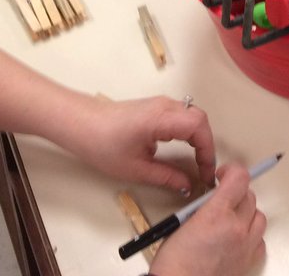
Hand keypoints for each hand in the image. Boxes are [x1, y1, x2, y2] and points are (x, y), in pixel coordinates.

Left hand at [64, 95, 215, 193]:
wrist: (81, 124)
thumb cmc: (103, 145)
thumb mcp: (135, 169)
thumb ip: (165, 177)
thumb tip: (187, 185)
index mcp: (161, 118)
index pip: (198, 127)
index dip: (207, 150)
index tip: (206, 173)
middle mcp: (166, 105)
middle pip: (200, 119)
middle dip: (207, 145)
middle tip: (204, 169)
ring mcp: (161, 103)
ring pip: (192, 115)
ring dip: (199, 137)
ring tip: (197, 162)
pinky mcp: (156, 107)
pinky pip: (183, 115)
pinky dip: (190, 132)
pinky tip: (185, 148)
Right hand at [149, 163, 265, 275]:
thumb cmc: (174, 263)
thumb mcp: (183, 223)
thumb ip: (203, 207)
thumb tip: (214, 199)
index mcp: (217, 214)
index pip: (239, 178)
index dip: (231, 171)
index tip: (223, 176)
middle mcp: (236, 227)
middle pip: (249, 196)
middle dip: (237, 193)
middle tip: (223, 199)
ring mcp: (245, 246)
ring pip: (259, 216)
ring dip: (247, 213)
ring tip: (231, 219)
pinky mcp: (247, 263)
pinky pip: (260, 240)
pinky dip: (252, 236)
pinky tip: (237, 239)